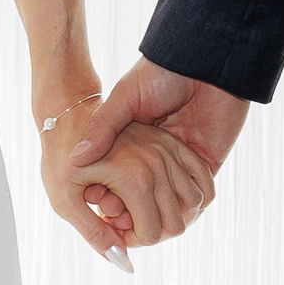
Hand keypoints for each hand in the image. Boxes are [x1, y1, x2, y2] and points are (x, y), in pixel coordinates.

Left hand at [39, 97, 212, 264]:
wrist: (67, 117)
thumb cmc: (59, 160)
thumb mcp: (65, 202)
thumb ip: (96, 235)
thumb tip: (124, 263)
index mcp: (134, 179)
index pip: (152, 234)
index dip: (132, 240)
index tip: (112, 226)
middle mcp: (157, 164)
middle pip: (176, 223)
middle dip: (153, 230)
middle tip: (127, 219)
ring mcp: (169, 149)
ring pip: (195, 202)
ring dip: (174, 213)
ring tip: (144, 206)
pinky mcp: (174, 141)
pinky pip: (201, 176)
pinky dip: (194, 193)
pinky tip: (169, 197)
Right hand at [72, 60, 250, 243]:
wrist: (207, 59)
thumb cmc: (163, 71)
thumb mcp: (125, 96)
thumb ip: (103, 126)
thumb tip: (76, 158)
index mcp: (137, 139)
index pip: (120, 179)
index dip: (110, 195)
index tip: (100, 205)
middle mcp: (159, 154)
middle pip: (144, 198)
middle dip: (132, 214)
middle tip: (119, 219)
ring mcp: (184, 161)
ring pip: (171, 204)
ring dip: (159, 218)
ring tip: (144, 225)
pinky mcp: (207, 163)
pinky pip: (198, 198)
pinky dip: (187, 211)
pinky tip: (172, 216)